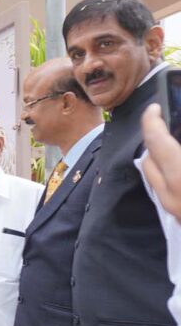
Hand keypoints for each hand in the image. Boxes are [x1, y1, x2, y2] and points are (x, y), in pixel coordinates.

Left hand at [141, 104, 180, 219]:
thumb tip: (176, 145)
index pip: (155, 140)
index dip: (152, 120)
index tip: (155, 107)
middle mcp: (171, 193)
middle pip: (148, 158)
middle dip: (154, 139)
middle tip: (167, 124)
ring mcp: (174, 209)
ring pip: (154, 176)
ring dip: (161, 158)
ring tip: (177, 145)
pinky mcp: (180, 218)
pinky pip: (164, 190)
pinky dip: (169, 175)